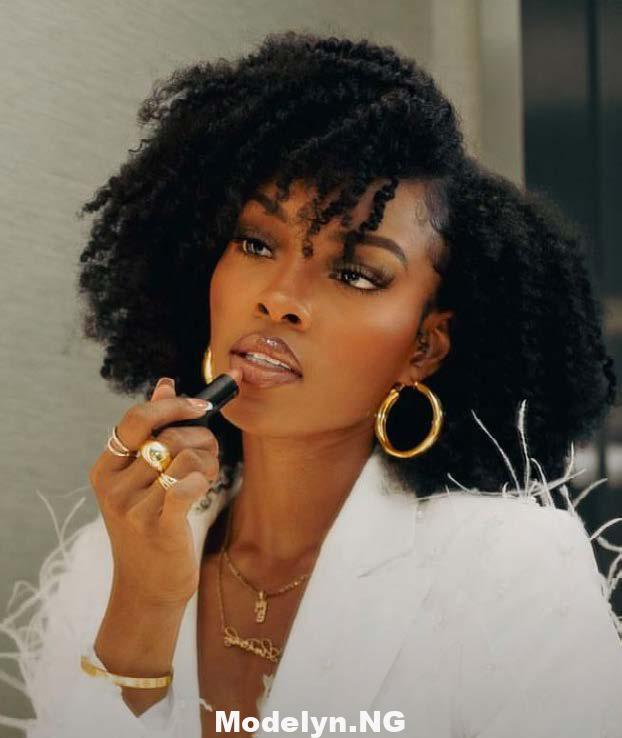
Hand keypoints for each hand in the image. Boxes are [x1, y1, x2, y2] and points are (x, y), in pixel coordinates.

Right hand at [89, 377, 224, 607]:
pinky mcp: (157, 526)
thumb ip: (152, 431)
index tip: (203, 406)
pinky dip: (203, 480)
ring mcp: (132, 507)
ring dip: (208, 460)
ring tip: (207, 476)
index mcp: (106, 469)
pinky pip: (188, 483)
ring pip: (185, 456)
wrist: (148, 589)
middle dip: (202, 437)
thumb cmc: (150, 527)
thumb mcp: (143, 480)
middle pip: (168, 436)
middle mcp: (113, 486)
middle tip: (210, 454)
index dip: (174, 406)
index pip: (138, 418)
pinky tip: (203, 490)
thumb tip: (165, 384)